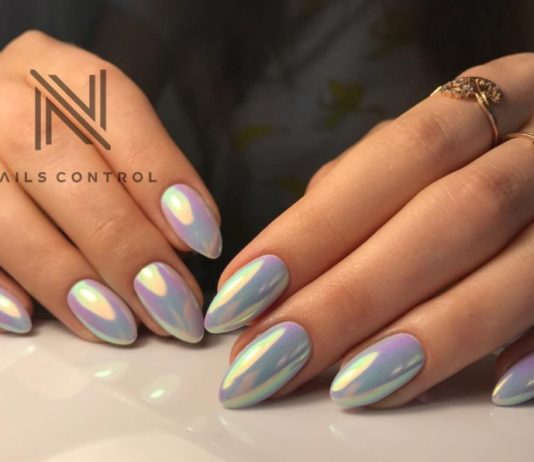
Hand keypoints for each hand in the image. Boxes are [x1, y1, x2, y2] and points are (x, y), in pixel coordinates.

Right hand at [0, 31, 221, 344]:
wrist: (4, 131)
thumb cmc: (74, 141)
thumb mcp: (112, 137)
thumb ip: (146, 176)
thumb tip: (182, 244)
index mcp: (56, 70)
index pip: (112, 105)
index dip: (159, 175)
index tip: (201, 241)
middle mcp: (0, 96)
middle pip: (54, 160)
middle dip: (122, 243)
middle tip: (170, 304)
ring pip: (3, 214)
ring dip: (68, 279)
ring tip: (121, 326)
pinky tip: (32, 320)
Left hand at [206, 53, 533, 407]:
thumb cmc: (458, 158)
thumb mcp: (404, 159)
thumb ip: (348, 201)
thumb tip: (276, 274)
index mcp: (474, 113)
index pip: (392, 160)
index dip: (316, 230)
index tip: (241, 296)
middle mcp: (532, 151)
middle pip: (449, 217)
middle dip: (353, 297)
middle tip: (271, 359)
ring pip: (518, 269)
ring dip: (431, 335)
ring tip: (352, 386)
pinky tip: (488, 390)